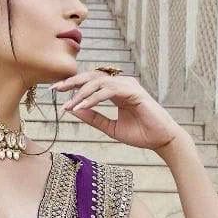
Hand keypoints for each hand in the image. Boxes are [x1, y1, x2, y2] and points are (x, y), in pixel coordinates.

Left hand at [51, 70, 183, 152]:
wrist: (161, 141)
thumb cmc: (141, 134)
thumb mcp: (110, 128)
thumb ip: (94, 118)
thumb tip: (74, 110)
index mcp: (116, 91)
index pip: (91, 83)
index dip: (73, 86)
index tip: (57, 93)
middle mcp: (122, 84)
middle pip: (92, 77)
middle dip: (72, 82)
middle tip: (55, 89)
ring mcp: (128, 86)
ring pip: (98, 83)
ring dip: (81, 93)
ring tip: (68, 104)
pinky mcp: (133, 92)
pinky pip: (108, 91)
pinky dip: (94, 98)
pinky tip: (82, 106)